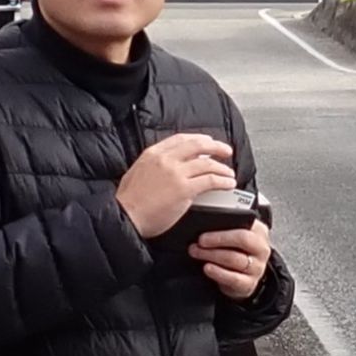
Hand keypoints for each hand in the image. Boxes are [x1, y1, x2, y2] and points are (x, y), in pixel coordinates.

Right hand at [116, 134, 235, 237]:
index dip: (198, 139)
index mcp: (153, 153)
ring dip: (222, 167)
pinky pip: (210, 180)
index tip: (207, 142)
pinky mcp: (184, 190)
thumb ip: (153, 165)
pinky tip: (228, 183)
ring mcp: (176, 173)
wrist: (126, 216)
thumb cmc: (128, 201)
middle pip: (198, 145)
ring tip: (229, 173)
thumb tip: (165, 166)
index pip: (181, 139)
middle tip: (226, 151)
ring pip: (207, 163)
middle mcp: (166, 159)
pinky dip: (223, 181)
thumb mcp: (136, 172)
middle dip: (215, 146)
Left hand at [188, 220, 271, 300]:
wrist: (240, 274)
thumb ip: (223, 226)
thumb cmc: (233, 248)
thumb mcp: (232, 234)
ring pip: (234, 259)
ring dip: (211, 255)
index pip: (244, 224)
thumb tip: (203, 224)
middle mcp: (261, 249)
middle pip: (242, 239)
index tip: (204, 233)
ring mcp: (257, 268)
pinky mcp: (250, 284)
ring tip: (196, 253)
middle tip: (199, 242)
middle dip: (217, 240)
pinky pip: (234, 279)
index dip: (222, 230)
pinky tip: (207, 268)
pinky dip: (218, 273)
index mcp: (258, 231)